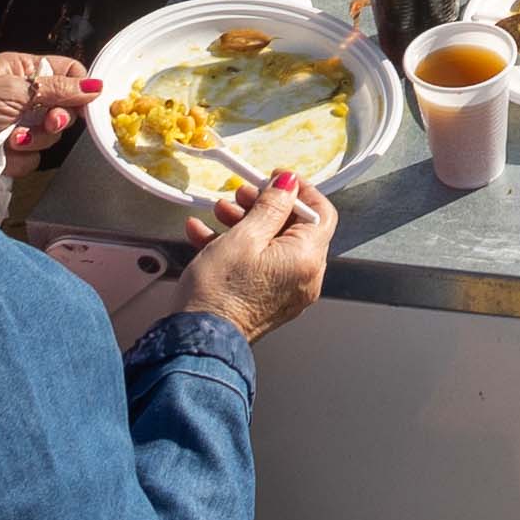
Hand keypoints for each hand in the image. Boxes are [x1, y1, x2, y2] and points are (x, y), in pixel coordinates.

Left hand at [0, 49, 96, 193]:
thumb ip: (55, 89)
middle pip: (65, 108)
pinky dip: (19, 159)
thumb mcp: (12, 91)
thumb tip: (96, 86)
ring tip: (10, 139)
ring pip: (50, 137)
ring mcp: (19, 127)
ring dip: (32, 141)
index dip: (79, 88)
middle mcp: (25, 97)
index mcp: (24, 71)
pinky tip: (0, 154)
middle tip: (47, 121)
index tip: (84, 103)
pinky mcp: (12, 155)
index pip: (67, 73)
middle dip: (55, 119)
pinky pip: (34, 159)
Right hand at [175, 169, 338, 341]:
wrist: (198, 340)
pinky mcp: (266, 300)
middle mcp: (304, 278)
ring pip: (272, 245)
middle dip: (265, 206)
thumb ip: (271, 206)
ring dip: (246, 223)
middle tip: (242, 194)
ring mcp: (285, 292)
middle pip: (294, 228)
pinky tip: (207, 235)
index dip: (301, 191)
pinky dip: (237, 248)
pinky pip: (259, 265)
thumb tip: (288, 185)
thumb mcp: (245, 236)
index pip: (321, 214)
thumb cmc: (220, 293)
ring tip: (220, 212)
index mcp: (307, 259)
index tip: (278, 179)